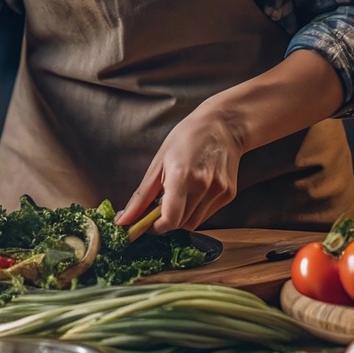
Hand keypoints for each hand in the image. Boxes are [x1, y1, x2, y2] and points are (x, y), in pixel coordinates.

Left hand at [117, 106, 245, 232]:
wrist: (224, 125)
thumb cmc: (188, 137)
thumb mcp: (159, 162)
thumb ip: (142, 196)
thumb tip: (124, 219)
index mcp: (182, 176)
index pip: (169, 220)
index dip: (155, 227)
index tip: (146, 223)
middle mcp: (203, 186)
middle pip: (180, 224)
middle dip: (165, 221)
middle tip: (158, 205)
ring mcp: (219, 191)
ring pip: (194, 222)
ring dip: (180, 217)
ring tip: (177, 195)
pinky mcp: (229, 194)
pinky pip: (206, 214)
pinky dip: (195, 210)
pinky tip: (193, 191)